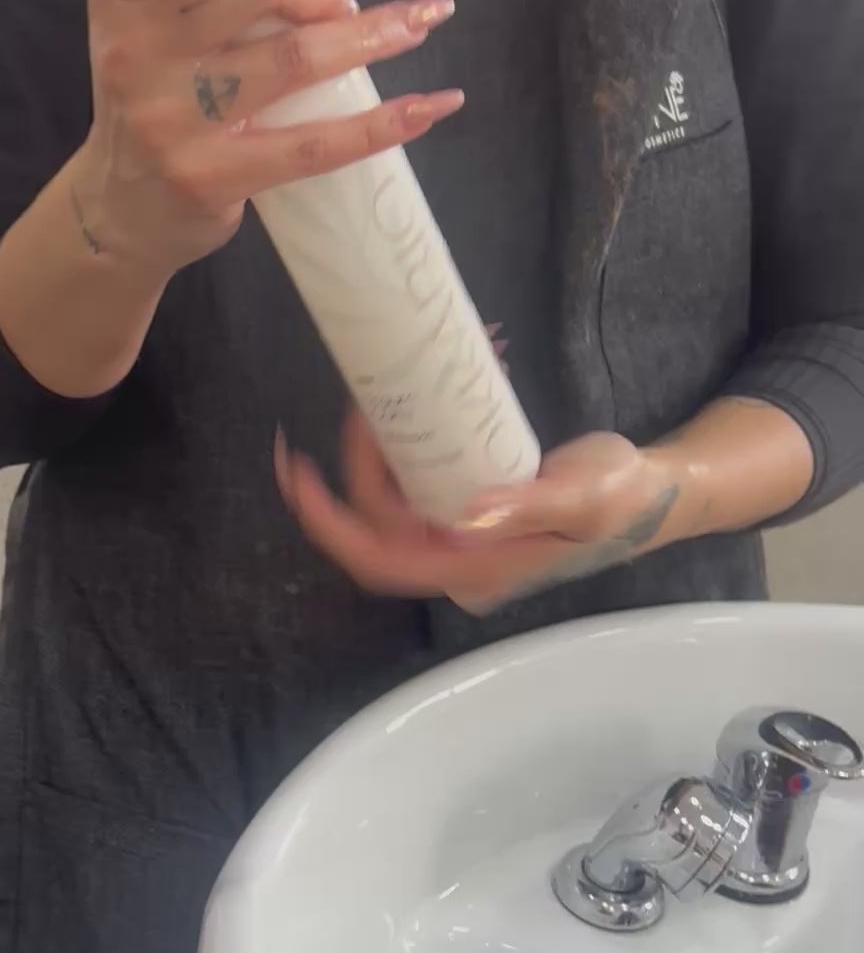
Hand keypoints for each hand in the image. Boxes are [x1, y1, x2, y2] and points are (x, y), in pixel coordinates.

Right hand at [73, 0, 461, 279]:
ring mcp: (171, 117)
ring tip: (424, 18)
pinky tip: (436, 103)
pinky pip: (316, 142)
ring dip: (376, 30)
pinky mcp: (213, 176)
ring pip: (297, 53)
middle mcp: (135, 48)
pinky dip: (385, 121)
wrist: (119, 208)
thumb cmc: (151, 84)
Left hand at [275, 410, 681, 613]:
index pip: (380, 559)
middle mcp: (455, 557)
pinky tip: (426, 397)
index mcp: (474, 567)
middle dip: (353, 462)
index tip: (299, 473)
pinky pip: (415, 478)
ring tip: (396, 385)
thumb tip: (462, 516)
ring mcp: (458, 533)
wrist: (653, 491)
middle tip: (361, 398)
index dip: (331, 521)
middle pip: (373, 521)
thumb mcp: (582, 497)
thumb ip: (524, 507)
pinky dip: (408, 439)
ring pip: (390, 495)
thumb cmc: (624, 498)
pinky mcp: (466, 506)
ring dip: (383, 442)